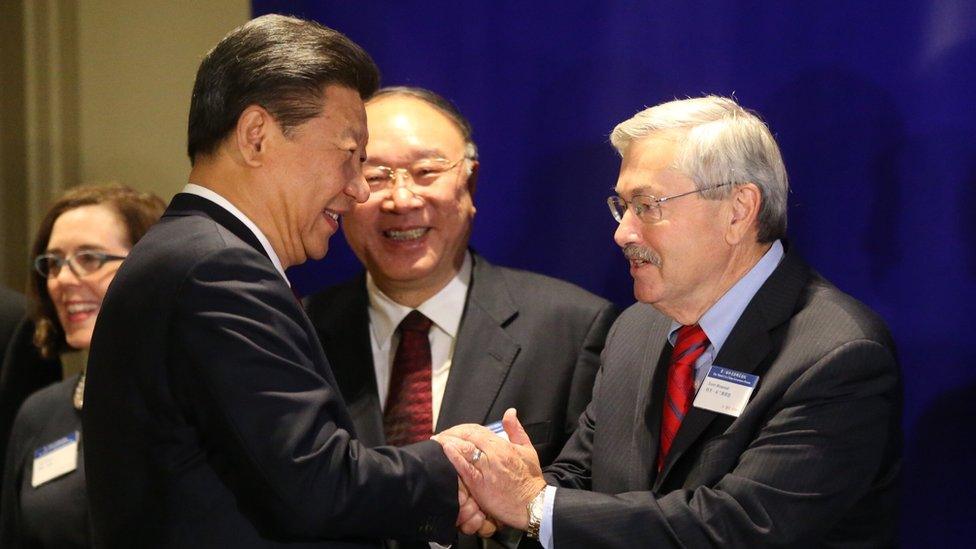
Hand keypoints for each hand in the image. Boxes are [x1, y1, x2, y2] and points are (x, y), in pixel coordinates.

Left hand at [440, 409, 546, 529]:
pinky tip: (444, 450)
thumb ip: (516, 430)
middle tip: (440, 437)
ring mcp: (486, 469)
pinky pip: (464, 467)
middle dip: (451, 434)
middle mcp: (494, 454)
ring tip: (436, 442)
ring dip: (448, 442)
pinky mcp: (480, 484)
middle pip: (468, 436)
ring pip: (464, 449)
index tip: (453, 432)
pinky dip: (454, 457)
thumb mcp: (527, 449)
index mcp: (503, 445)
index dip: (462, 429)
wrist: (534, 504)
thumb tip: (510, 411)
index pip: (477, 430)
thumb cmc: (530, 479)